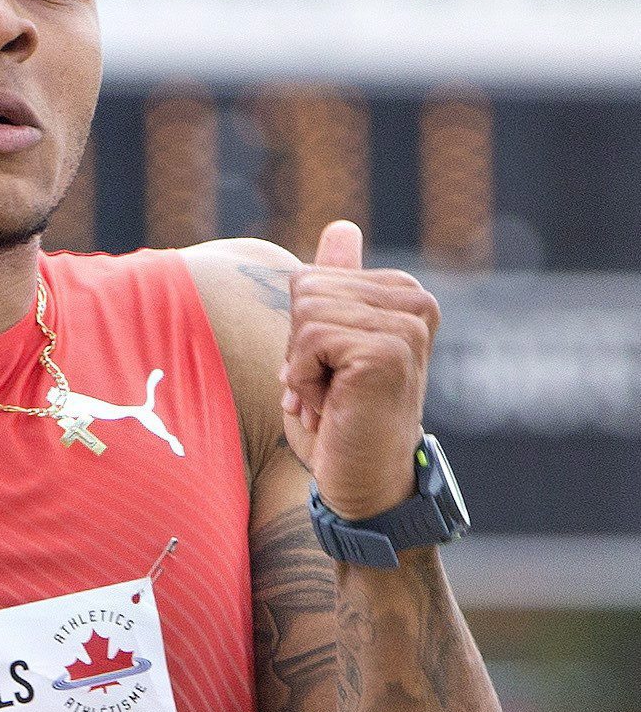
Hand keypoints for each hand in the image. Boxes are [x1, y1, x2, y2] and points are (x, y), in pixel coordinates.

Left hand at [281, 221, 439, 521]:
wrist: (363, 485)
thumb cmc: (341, 422)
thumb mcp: (328, 348)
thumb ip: (338, 286)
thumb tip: (341, 226)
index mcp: (402, 294)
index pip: (311, 279)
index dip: (301, 335)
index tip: (329, 375)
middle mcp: (414, 302)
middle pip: (305, 290)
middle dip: (298, 349)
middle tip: (328, 392)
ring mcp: (405, 325)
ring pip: (305, 313)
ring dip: (300, 368)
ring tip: (332, 400)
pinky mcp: (388, 351)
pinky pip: (309, 339)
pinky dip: (303, 381)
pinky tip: (332, 408)